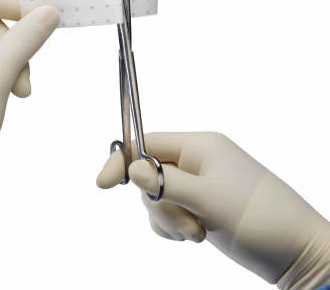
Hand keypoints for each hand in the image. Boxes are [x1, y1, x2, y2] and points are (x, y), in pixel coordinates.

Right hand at [97, 132, 329, 289]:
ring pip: (157, 197)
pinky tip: (196, 236)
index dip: (122, 161)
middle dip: (159, 204)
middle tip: (187, 225)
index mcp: (201, 146)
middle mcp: (197, 162)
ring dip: (169, 220)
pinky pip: (167, 212)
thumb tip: (131, 170)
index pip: (148, 144)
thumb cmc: (260, 218)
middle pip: (150, 175)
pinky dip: (173, 227)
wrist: (295, 253)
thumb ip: (166, 183)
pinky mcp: (199, 206)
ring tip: (198, 233)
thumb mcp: (209, 199)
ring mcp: (198, 185)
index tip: (101, 183)